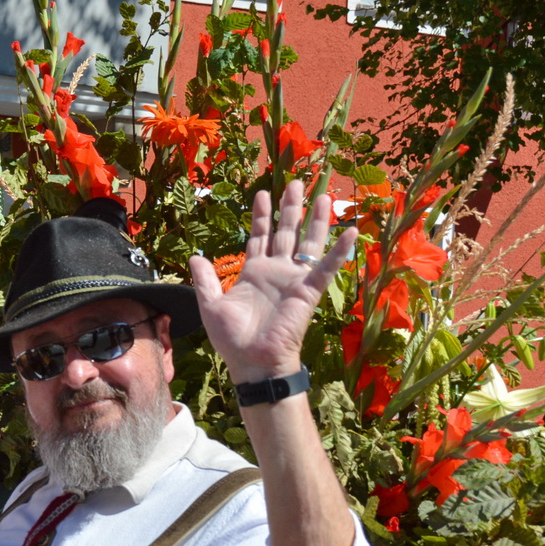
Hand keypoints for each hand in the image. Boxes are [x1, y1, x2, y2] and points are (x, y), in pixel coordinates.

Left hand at [189, 180, 356, 382]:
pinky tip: (349, 230)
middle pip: (285, 232)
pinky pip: (325, 267)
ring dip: (315, 220)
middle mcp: (276, 272)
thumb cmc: (233, 339)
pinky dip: (339, 250)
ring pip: (306, 243)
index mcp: (254, 273)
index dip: (262, 216)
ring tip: (322, 196)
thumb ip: (206, 280)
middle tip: (296, 182)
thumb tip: (195, 257)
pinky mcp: (308, 291)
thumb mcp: (211, 305)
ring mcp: (293, 280)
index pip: (260, 237)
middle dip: (290, 208)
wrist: (253, 363)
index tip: (262, 193)